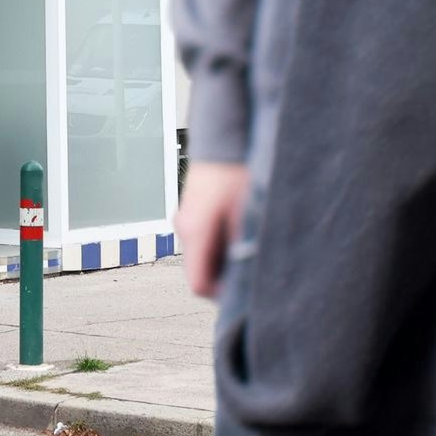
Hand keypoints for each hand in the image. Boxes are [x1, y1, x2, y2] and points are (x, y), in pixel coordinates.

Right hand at [180, 160, 249, 300]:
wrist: (225, 138)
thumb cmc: (236, 172)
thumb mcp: (248, 214)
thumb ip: (244, 248)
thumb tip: (250, 278)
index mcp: (195, 231)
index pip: (199, 284)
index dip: (223, 297)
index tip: (246, 295)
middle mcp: (183, 228)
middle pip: (200, 272)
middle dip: (226, 278)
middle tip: (252, 273)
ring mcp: (184, 220)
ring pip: (201, 257)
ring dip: (223, 261)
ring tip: (248, 249)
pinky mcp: (190, 213)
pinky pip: (202, 242)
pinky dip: (218, 247)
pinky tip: (239, 235)